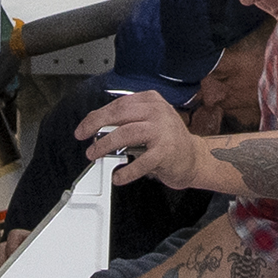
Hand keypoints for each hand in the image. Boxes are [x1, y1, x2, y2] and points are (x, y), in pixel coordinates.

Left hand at [75, 89, 215, 193]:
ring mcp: (163, 131)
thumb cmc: (168, 140)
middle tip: (83, 136)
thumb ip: (127, 120)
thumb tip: (96, 124)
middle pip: (119, 114)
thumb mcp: (150, 121)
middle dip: (96, 125)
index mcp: (152, 101)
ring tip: (94, 154)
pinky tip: (118, 176)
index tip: (85, 126)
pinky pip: (141, 162)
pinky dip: (126, 171)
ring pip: (126, 134)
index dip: (98, 115)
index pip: (119, 104)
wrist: (194, 158)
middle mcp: (158, 112)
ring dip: (105, 145)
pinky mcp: (166, 152)